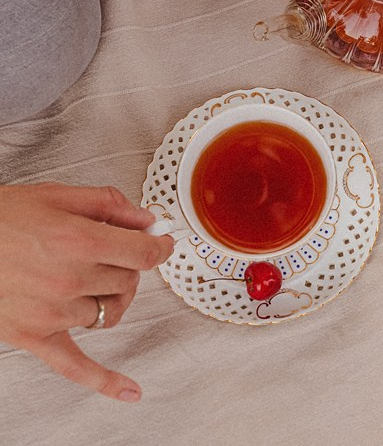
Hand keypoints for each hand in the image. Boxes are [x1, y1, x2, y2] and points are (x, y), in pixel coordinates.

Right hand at [0, 182, 172, 400]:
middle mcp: (70, 280)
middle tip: (115, 250)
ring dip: (112, 296)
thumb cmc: (4, 218)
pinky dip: (106, 382)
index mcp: (80, 240)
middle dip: (129, 263)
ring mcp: (54, 313)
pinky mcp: (36, 337)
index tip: (164, 242)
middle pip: (129, 281)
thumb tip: (145, 218)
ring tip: (97, 278)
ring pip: (110, 312)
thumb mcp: (59, 194)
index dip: (161, 245)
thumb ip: (109, 203)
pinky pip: (77, 366)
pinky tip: (129, 390)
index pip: (144, 254)